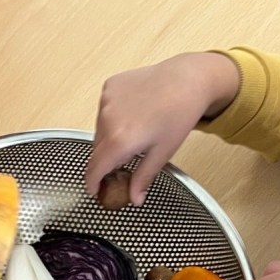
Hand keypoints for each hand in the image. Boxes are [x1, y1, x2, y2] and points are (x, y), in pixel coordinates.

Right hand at [86, 53, 240, 205]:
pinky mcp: (109, 87)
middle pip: (97, 150)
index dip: (92, 183)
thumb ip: (143, 178)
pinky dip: (112, 117)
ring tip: (135, 133)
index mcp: (119, 140)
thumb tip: (135, 199)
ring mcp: (107, 101)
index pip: (94, 168)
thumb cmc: (178, 115)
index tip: (95, 190)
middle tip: (125, 162)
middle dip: (107, 160)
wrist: (187, 80)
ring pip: (100, 130)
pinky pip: (104, 110)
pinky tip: (133, 114)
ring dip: (110, 137)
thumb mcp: (162, 153)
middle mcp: (107, 119)